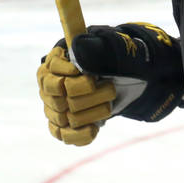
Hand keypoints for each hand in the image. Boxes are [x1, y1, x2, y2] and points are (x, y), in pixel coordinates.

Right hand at [37, 22, 183, 145]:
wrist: (133, 79)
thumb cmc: (122, 59)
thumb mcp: (116, 48)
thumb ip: (97, 47)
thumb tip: (77, 46)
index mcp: (57, 60)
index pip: (50, 70)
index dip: (70, 74)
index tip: (92, 76)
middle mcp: (50, 83)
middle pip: (59, 96)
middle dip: (90, 95)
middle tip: (111, 89)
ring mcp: (55, 106)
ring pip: (65, 117)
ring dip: (93, 112)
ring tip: (109, 104)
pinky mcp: (63, 126)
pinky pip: (65, 136)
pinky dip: (82, 134)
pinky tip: (96, 126)